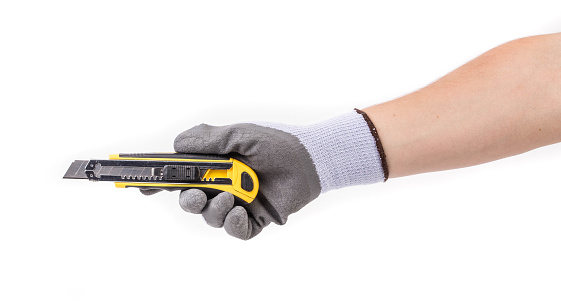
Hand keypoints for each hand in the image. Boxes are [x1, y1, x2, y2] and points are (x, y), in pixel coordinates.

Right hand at [171, 123, 321, 238]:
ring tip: (230, 198)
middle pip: (192, 201)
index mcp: (215, 167)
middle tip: (194, 195)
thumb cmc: (274, 143)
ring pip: (212, 217)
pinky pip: (236, 231)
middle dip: (188, 201)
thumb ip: (208, 140)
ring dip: (215, 210)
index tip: (143, 185)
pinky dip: (234, 225)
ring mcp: (238, 204)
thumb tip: (177, 145)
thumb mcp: (238, 135)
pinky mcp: (255, 219)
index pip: (182, 176)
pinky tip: (241, 212)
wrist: (308, 159)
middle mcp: (223, 186)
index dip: (162, 182)